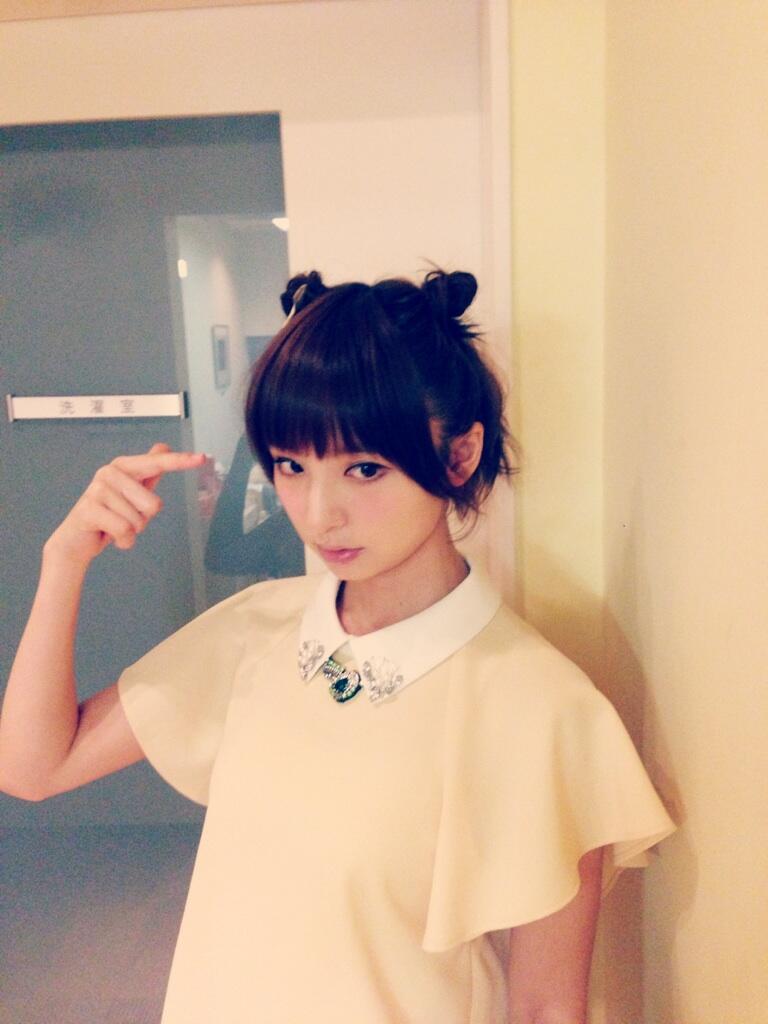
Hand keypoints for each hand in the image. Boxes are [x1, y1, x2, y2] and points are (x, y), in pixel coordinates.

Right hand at [45, 443, 205, 568]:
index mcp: (124, 467)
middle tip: (124, 519)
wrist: (76, 541)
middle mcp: (110, 473)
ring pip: (139, 521)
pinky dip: (123, 542)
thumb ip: (149, 470)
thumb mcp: (132, 492)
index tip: (202, 458)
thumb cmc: (109, 515)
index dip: (180, 461)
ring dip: (131, 532)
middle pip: (154, 505)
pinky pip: (125, 531)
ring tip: (114, 526)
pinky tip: (109, 537)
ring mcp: (98, 490)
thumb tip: (163, 445)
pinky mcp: (89, 509)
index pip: (158, 463)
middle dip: (143, 520)